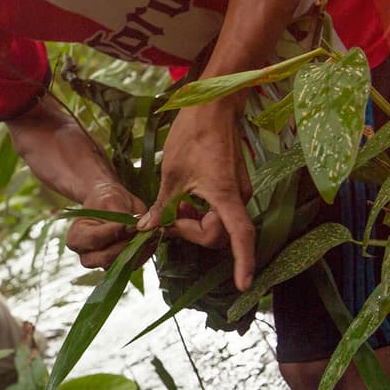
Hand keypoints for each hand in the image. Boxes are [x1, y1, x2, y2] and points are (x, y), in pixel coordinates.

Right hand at [66, 182, 148, 268]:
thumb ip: (122, 216)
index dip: (113, 233)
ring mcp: (102, 263)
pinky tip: (152, 239)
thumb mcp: (111, 201)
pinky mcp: (119, 265)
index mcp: (76, 237)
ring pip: (121, 264)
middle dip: (128, 243)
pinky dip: (145, 252)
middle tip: (144, 228)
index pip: (94, 240)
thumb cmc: (105, 200)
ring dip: (139, 249)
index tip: (129, 223)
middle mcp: (86, 255)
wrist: (111, 204)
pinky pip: (133, 264)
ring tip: (152, 233)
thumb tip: (140, 228)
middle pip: (107, 257)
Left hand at [137, 102, 254, 290]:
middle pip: (218, 235)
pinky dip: (200, 211)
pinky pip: (219, 210)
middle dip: (190, 232)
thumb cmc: (192, 134)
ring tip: (174, 203)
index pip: (240, 236)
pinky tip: (185, 197)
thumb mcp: (171, 174)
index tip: (242, 285)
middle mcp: (238, 197)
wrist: (213, 105)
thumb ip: (163, 207)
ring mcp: (238, 191)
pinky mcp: (233, 185)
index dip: (243, 262)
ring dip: (193, 221)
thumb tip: (146, 231)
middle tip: (166, 219)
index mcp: (225, 195)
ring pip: (217, 223)